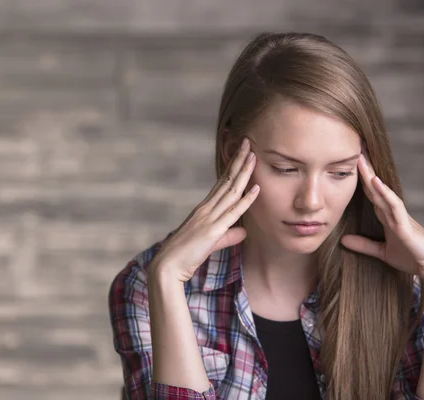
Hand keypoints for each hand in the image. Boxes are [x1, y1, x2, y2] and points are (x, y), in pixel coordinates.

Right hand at [152, 137, 259, 281]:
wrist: (167, 266)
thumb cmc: (184, 256)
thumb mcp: (210, 244)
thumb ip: (228, 236)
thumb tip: (244, 232)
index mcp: (203, 210)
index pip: (221, 184)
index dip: (232, 168)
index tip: (241, 153)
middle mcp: (206, 209)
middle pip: (226, 181)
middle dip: (238, 161)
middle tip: (247, 142)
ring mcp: (209, 218)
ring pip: (230, 191)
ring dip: (243, 173)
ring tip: (252, 156)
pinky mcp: (212, 231)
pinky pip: (233, 212)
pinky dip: (246, 200)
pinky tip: (256, 188)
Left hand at [340, 150, 423, 282]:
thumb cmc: (412, 258)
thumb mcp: (382, 252)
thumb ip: (364, 245)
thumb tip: (343, 240)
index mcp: (387, 217)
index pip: (371, 194)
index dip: (361, 180)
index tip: (350, 163)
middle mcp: (393, 213)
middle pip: (375, 188)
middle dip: (365, 170)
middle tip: (354, 150)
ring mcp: (400, 217)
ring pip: (383, 192)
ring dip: (371, 176)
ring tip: (361, 159)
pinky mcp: (406, 227)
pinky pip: (394, 206)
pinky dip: (385, 193)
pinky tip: (375, 182)